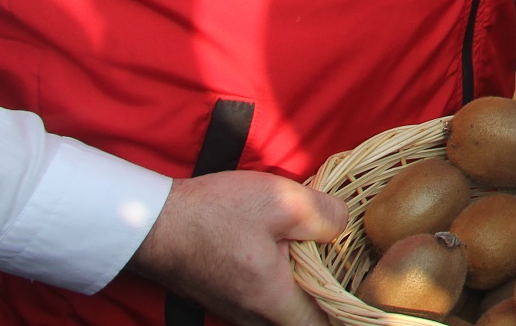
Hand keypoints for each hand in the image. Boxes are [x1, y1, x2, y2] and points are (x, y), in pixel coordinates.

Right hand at [127, 170, 346, 325]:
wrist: (152, 220)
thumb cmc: (215, 213)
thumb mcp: (283, 202)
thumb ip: (326, 217)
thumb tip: (344, 227)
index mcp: (273, 301)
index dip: (347, 313)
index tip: (363, 294)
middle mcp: (252, 315)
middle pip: (301, 321)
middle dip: (325, 303)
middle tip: (347, 271)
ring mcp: (234, 308)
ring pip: (281, 312)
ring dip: (302, 292)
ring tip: (322, 260)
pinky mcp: (223, 295)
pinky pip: (263, 301)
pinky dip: (281, 285)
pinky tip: (289, 254)